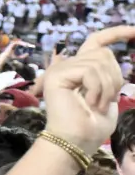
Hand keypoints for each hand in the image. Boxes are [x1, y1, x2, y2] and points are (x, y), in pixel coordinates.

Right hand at [43, 26, 132, 154]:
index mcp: (79, 68)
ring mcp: (60, 68)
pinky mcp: (57, 74)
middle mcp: (66, 64)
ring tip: (97, 104)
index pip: (97, 41)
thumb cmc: (92, 125)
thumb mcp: (108, 94)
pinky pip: (90, 71)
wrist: (76, 142)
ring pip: (100, 62)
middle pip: (104, 53)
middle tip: (107, 100)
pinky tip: (90, 103)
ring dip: (107, 87)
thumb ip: (108, 75)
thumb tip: (109, 55)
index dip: (117, 33)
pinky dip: (98, 89)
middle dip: (114, 77)